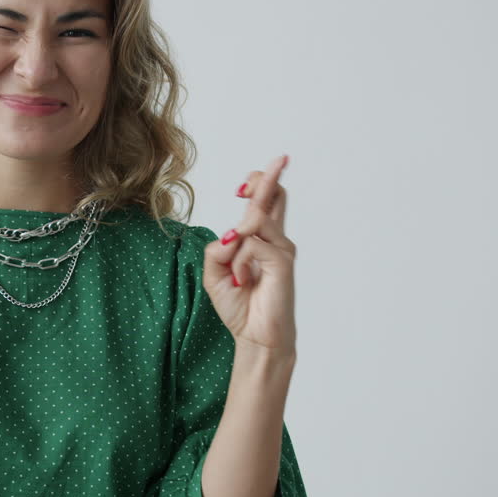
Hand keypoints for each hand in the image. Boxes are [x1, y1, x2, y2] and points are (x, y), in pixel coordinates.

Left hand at [202, 154, 297, 356]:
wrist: (255, 336)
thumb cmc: (240, 306)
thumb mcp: (215, 274)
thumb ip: (216, 250)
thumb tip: (229, 234)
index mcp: (260, 240)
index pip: (266, 201)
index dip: (261, 182)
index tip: (253, 177)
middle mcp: (275, 240)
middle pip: (274, 196)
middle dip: (266, 177)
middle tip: (278, 160)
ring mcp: (281, 249)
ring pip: (253, 220)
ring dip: (236, 243)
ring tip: (238, 274)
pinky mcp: (282, 262)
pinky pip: (251, 245)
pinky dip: (240, 263)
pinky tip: (244, 281)